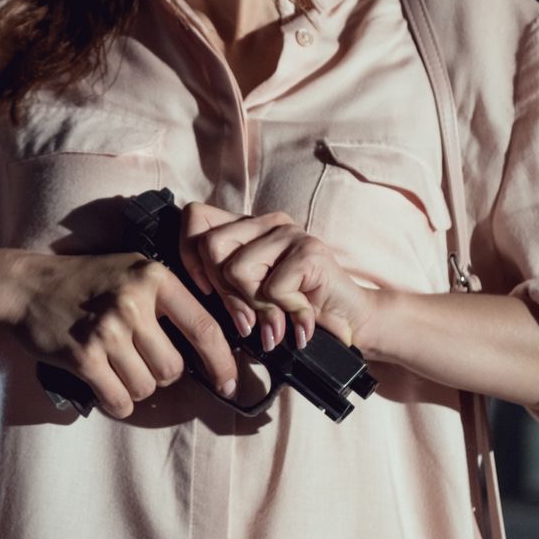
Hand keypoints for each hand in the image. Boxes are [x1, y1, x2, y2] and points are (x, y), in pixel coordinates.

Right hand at [0, 251, 237, 417]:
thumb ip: (171, 300)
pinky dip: (116, 400)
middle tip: (137, 358)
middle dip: (160, 374)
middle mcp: (133, 302)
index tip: (229, 383)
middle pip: (173, 369)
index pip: (204, 328)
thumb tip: (213, 349)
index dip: (222, 362)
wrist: (28, 288)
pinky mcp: (83, 357)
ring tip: (115, 364)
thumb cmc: (87, 283)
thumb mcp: (133, 272)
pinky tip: (102, 380)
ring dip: (135, 386)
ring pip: (147, 388)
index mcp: (153, 277)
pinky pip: (119, 400)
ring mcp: (106, 331)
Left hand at [179, 202, 379, 349]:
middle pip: (211, 246)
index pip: (195, 217)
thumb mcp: (249, 297)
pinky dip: (284, 313)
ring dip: (256, 308)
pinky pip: (271, 288)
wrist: (349, 321)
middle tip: (247, 320)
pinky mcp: (309, 251)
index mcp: (247, 227)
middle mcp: (266, 221)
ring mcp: (289, 233)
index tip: (206, 291)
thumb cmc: (293, 312)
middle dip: (224, 292)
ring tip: (276, 321)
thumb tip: (191, 289)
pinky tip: (299, 318)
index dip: (189, 255)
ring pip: (237, 270)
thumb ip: (223, 285)